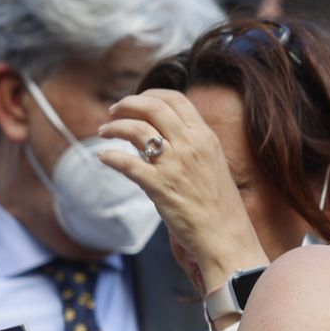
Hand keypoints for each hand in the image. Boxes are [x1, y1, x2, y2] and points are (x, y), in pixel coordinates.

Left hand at [97, 89, 266, 293]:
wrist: (226, 236)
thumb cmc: (218, 204)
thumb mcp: (212, 163)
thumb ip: (191, 144)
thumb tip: (162, 133)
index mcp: (205, 137)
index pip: (175, 99)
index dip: (149, 94)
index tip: (135, 102)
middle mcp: (191, 145)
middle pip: (153, 107)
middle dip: (127, 104)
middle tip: (113, 111)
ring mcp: (175, 165)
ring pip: (136, 129)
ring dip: (114, 127)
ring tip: (104, 131)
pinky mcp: (159, 186)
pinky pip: (126, 162)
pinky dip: (110, 156)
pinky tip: (103, 157)